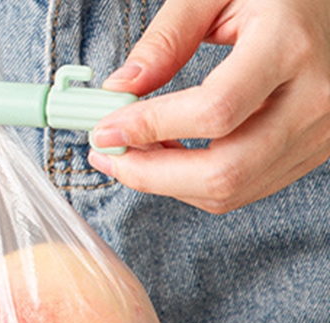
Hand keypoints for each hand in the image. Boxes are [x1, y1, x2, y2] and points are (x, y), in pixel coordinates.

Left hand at [86, 0, 329, 212]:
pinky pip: (240, 190)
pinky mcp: (308, 153)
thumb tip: (119, 88)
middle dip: (151, 174)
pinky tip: (169, 157)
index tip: (106, 129)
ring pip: (228, 191)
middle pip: (222, 171)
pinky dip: (192, 184)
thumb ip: (167, 37)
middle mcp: (312, 100)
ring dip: (167, 183)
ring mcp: (316, 134)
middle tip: (109, 156)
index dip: (151, 128)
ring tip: (132, 154)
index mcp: (289, 47)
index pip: (214, 111)